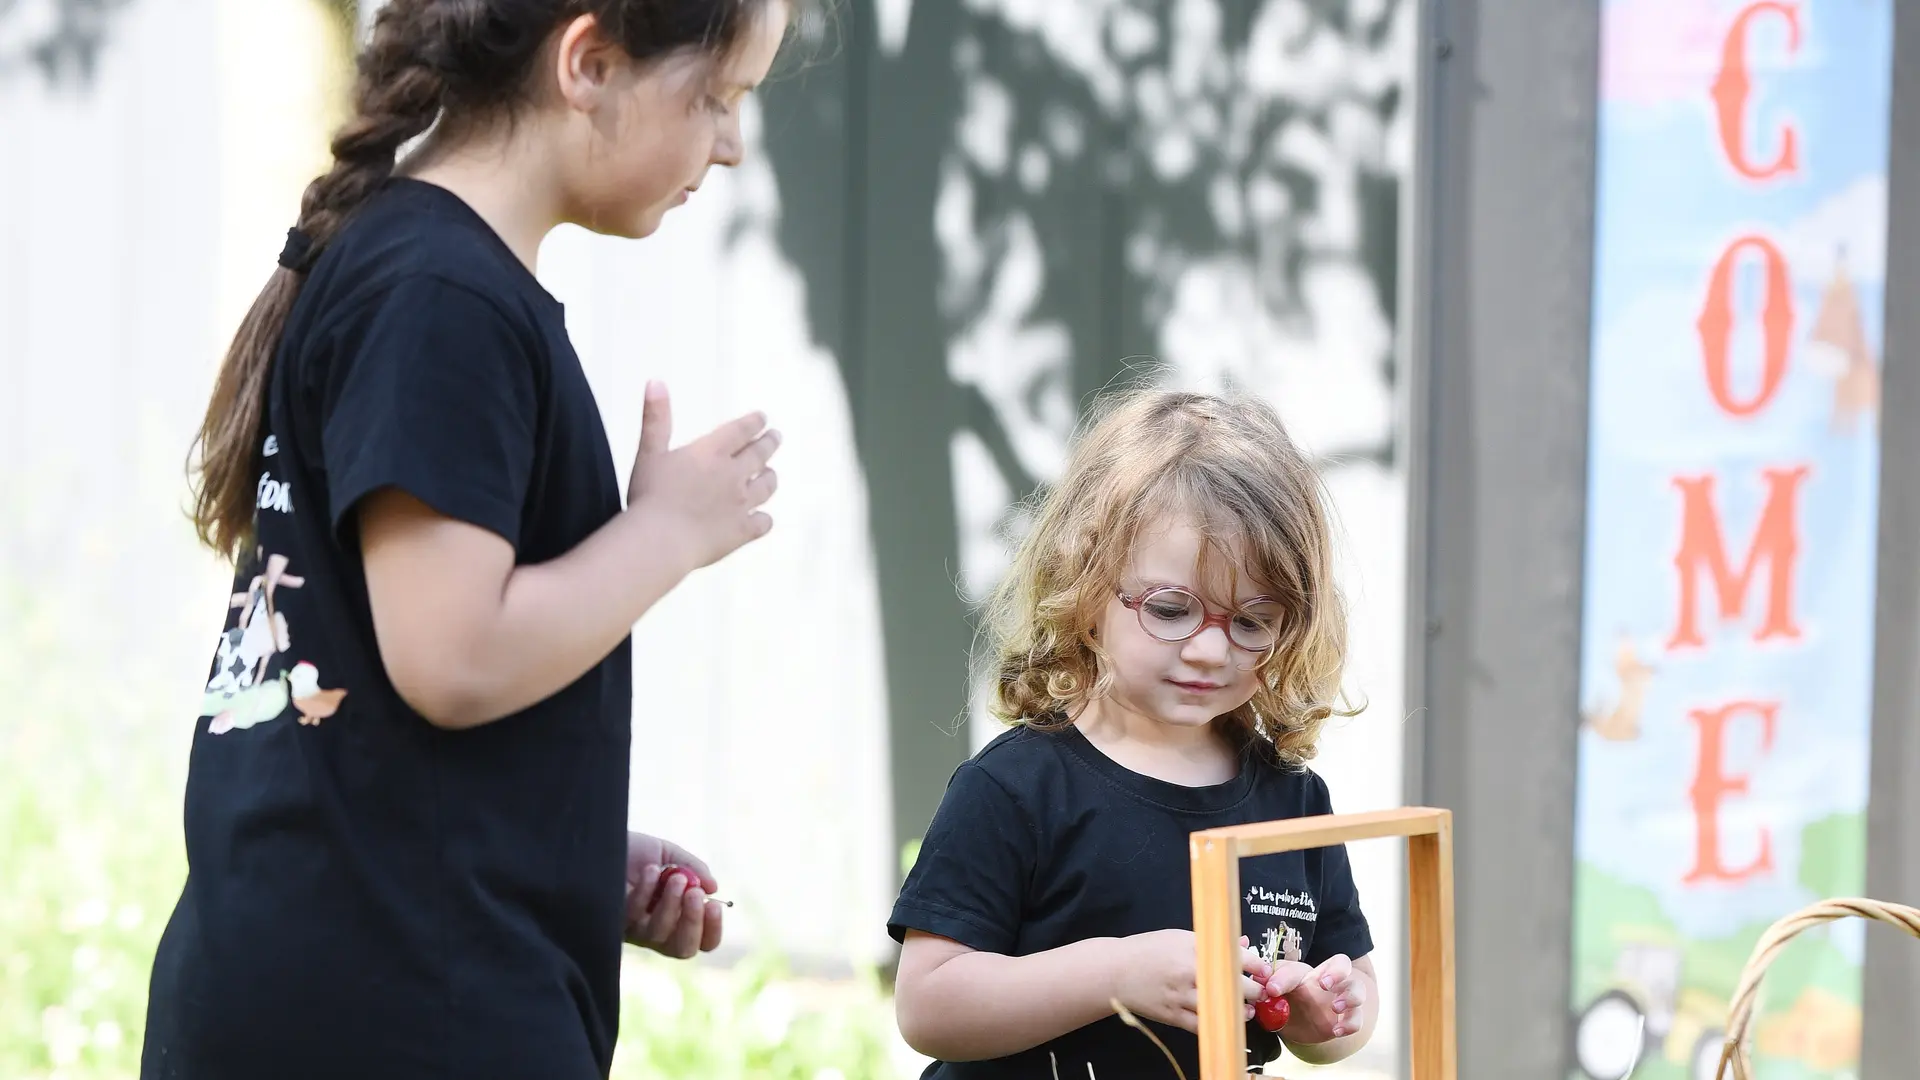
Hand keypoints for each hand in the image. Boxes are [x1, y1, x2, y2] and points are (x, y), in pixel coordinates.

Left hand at [623, 832, 723, 958]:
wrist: (603, 840)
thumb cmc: (637, 852)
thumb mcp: (671, 855)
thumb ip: (694, 869)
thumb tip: (713, 888)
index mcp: (678, 919)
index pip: (702, 940)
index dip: (712, 929)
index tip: (715, 905)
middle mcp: (657, 931)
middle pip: (683, 949)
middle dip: (693, 922)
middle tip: (696, 894)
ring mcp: (634, 930)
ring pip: (658, 934)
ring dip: (671, 904)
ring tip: (675, 876)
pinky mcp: (613, 922)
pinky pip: (634, 915)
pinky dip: (646, 892)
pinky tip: (650, 870)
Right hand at [626, 380, 780, 570]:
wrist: (659, 541)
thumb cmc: (649, 497)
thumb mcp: (648, 452)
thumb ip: (655, 418)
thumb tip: (655, 380)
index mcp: (711, 452)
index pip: (741, 430)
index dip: (754, 422)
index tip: (763, 417)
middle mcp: (732, 474)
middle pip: (760, 454)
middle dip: (769, 443)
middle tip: (776, 436)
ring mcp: (741, 504)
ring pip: (766, 486)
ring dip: (770, 477)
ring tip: (771, 474)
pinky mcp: (742, 531)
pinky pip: (763, 523)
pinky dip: (764, 519)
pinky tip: (762, 518)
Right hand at [1109, 929, 1270, 1033]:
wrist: (1114, 971)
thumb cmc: (1147, 950)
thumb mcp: (1178, 937)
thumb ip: (1209, 943)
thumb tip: (1241, 944)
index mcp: (1192, 947)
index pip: (1236, 956)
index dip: (1256, 965)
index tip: (1265, 970)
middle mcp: (1189, 970)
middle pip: (1235, 984)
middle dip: (1255, 990)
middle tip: (1262, 991)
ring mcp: (1180, 995)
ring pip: (1222, 1007)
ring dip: (1240, 1011)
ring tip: (1248, 1010)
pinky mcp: (1172, 1014)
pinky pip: (1203, 1025)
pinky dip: (1218, 1024)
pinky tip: (1227, 1021)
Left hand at [1274, 953, 1367, 1043]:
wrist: (1302, 1023)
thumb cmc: (1290, 997)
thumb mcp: (1277, 989)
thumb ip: (1271, 984)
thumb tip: (1263, 983)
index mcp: (1307, 970)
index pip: (1299, 967)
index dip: (1286, 976)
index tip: (1272, 989)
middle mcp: (1330, 980)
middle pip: (1343, 963)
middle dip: (1337, 971)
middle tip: (1323, 984)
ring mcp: (1342, 998)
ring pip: (1358, 989)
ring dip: (1350, 996)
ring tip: (1336, 1007)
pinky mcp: (1347, 1018)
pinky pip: (1358, 1019)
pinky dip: (1351, 1024)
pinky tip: (1337, 1031)